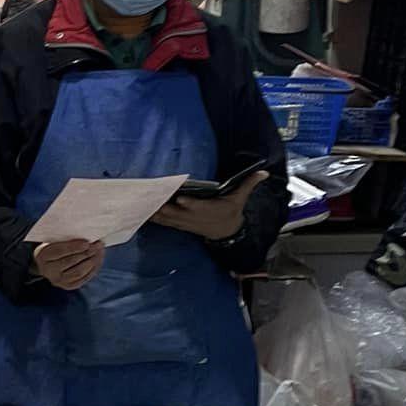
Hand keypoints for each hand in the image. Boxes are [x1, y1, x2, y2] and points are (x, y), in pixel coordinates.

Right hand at [33, 237, 104, 289]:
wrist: (47, 264)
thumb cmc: (54, 247)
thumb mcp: (55, 241)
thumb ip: (67, 239)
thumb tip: (87, 237)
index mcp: (43, 256)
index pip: (59, 252)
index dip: (74, 247)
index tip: (87, 243)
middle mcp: (49, 271)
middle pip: (71, 262)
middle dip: (87, 252)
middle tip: (98, 245)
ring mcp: (59, 281)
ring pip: (79, 272)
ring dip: (92, 261)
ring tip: (100, 251)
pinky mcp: (68, 286)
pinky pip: (83, 278)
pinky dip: (93, 268)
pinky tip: (98, 260)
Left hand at [151, 170, 266, 241]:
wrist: (226, 232)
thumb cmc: (231, 210)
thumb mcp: (241, 197)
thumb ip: (249, 183)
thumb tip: (264, 172)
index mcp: (209, 209)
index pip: (198, 206)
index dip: (189, 204)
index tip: (181, 198)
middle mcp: (194, 217)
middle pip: (177, 212)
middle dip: (164, 206)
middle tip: (151, 197)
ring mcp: (185, 222)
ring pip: (167, 218)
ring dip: (154, 212)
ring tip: (140, 204)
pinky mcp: (179, 224)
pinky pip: (164, 222)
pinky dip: (153, 217)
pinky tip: (141, 211)